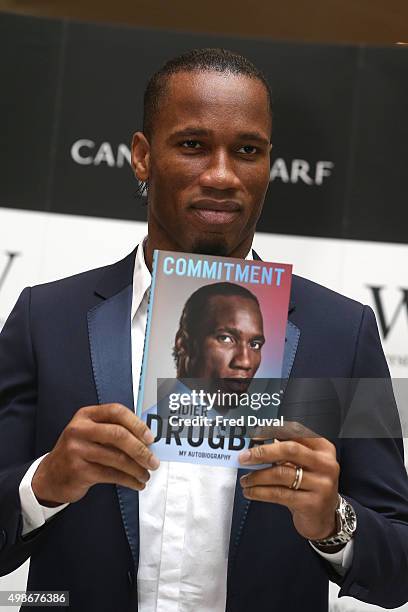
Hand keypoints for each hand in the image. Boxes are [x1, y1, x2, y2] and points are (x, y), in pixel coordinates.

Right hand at [32, 403, 158, 506]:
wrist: (50, 475)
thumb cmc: (78, 452)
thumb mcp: (90, 433)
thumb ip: (112, 430)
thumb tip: (146, 439)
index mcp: (86, 415)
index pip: (116, 411)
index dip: (136, 423)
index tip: (150, 437)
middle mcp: (79, 429)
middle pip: (118, 435)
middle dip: (140, 450)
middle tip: (153, 461)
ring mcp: (77, 449)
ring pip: (117, 458)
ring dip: (137, 469)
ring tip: (146, 475)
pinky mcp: (79, 470)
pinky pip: (111, 474)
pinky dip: (128, 480)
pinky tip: (136, 483)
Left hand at [239, 424, 339, 540]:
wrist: (323, 519)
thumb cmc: (309, 487)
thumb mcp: (304, 466)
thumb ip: (285, 454)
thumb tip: (254, 447)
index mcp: (324, 448)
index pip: (296, 431)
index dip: (273, 431)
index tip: (254, 436)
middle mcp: (326, 464)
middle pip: (290, 450)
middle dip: (263, 452)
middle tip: (244, 457)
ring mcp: (322, 485)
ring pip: (281, 474)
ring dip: (257, 476)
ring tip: (245, 479)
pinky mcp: (312, 504)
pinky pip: (279, 494)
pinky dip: (260, 492)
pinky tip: (250, 492)